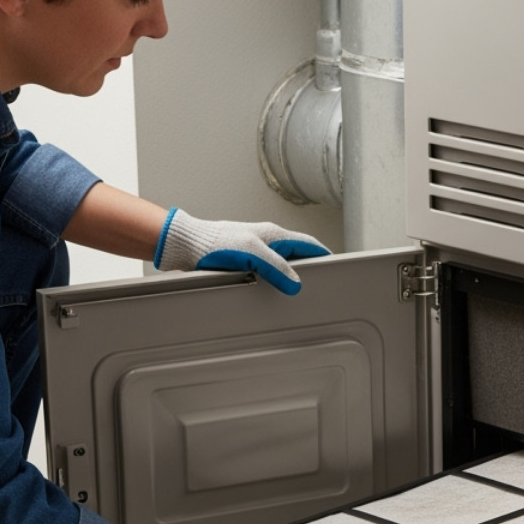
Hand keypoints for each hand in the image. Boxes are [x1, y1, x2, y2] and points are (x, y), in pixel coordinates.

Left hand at [153, 208, 329, 294]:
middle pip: (298, 254)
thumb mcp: (252, 255)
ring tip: (298, 289)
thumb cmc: (214, 244)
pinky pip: (267, 269)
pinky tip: (272, 288)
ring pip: (282, 262)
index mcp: (275, 235)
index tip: (335, 267)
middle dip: (310, 268)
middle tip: (319, 283)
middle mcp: (267, 240)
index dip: (324, 256)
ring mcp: (256, 249)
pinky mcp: (243, 259)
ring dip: (291, 274)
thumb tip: (296, 283)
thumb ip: (276, 267)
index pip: (310, 245)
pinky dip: (275, 278)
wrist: (188, 244)